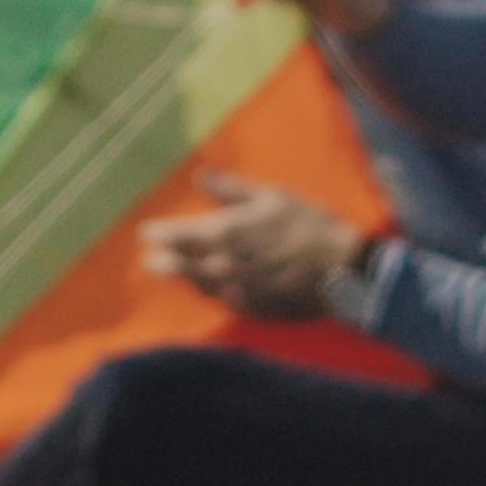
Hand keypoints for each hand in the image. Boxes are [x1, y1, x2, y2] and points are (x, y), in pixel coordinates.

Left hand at [140, 173, 367, 321]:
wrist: (339, 270)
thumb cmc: (307, 225)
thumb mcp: (270, 197)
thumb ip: (230, 190)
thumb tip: (200, 176)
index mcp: (226, 234)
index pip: (180, 237)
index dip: (160, 234)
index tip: (146, 232)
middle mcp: (224, 267)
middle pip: (182, 268)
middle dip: (163, 263)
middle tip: (150, 260)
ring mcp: (237, 292)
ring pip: (202, 286)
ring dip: (187, 279)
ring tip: (178, 272)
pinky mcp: (253, 309)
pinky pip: (225, 300)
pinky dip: (214, 291)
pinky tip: (214, 286)